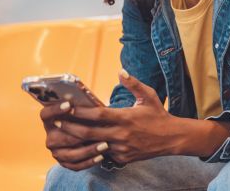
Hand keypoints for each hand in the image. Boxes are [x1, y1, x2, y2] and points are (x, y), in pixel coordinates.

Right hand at [40, 101, 108, 170]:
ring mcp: (56, 151)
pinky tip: (102, 156)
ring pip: (69, 154)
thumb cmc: (87, 119)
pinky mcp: (64, 162)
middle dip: (79, 135)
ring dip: (88, 150)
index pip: (46, 114)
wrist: (90, 135)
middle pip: (59, 138)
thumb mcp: (85, 112)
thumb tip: (93, 104)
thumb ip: (85, 108)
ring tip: (105, 145)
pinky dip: (89, 162)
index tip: (69, 104)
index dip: (55, 109)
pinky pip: (75, 165)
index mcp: (51, 120)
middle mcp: (51, 136)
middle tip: (95, 131)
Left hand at [54, 69, 177, 164]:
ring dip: (78, 141)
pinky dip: (94, 149)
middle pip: (89, 133)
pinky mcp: (123, 158)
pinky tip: (84, 144)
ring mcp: (121, 148)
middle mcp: (121, 134)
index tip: (67, 107)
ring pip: (93, 146)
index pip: (98, 115)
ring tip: (65, 134)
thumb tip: (121, 71)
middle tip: (57, 122)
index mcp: (126, 118)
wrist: (172, 138)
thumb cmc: (159, 115)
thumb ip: (133, 84)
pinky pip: (104, 154)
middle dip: (70, 127)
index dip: (80, 111)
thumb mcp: (149, 96)